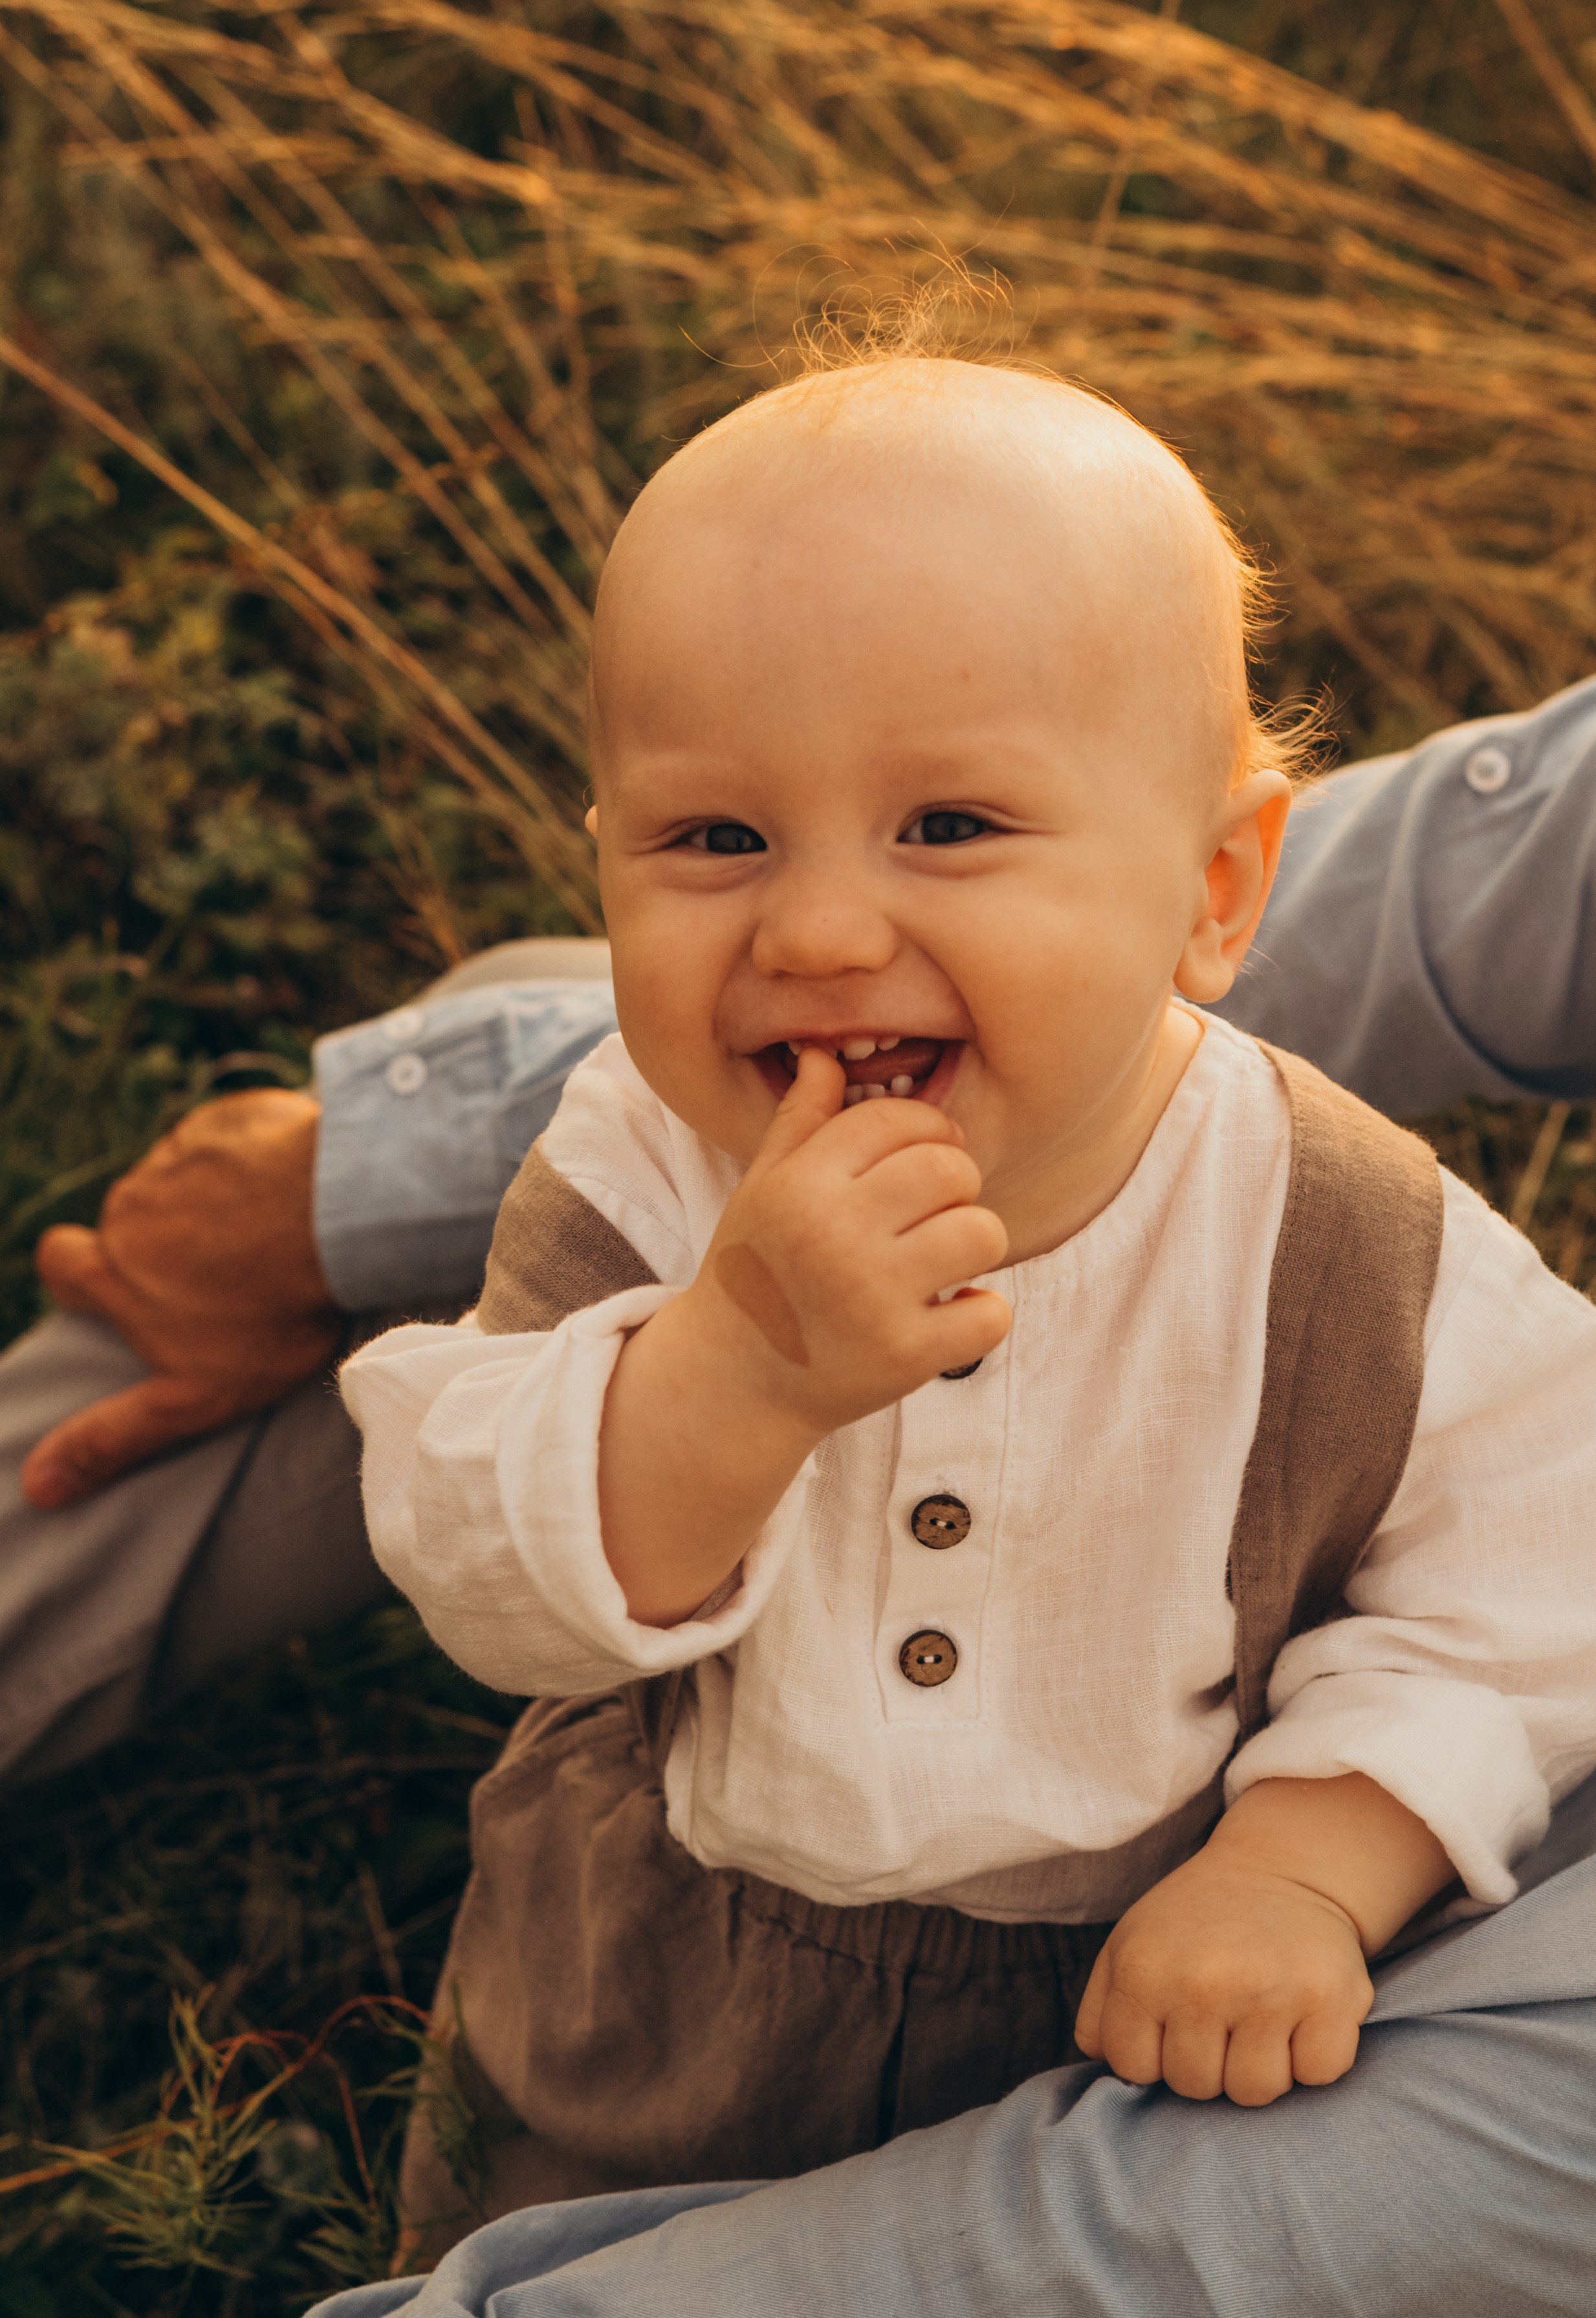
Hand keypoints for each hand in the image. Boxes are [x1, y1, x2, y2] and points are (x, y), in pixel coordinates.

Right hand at [21, 1090, 339, 1509]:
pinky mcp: (233, 1119)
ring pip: (180, 1178)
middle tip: (220, 1272)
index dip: (81, 1275)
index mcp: (113, 1268)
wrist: (339, 1217)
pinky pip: (230, 1139)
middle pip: (128, 1219)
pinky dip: (252, 1161)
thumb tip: (35, 1489)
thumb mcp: (193, 1397)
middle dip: (161, 1241)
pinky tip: (295, 1190)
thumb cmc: (271, 1314)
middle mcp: (132, 1204)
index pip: (59, 1262)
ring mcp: (181, 1154)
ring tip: (269, 1233)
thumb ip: (114, 1437)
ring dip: (211, 1200)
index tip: (123, 1291)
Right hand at [597, 1047, 1011, 1623]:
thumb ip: (800, 1121)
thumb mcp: (762, 1189)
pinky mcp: (905, 1357)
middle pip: (950, 1169)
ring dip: (974, 1244)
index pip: (897, 1121)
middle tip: (934, 1213)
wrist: (734, 1381)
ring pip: (983, 1233)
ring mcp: (872, 1299)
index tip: (923, 1158)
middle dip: (956, 1185)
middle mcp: (834, 1235)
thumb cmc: (756, 1271)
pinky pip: (991, 1313)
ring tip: (943, 1261)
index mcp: (801, 1185)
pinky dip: (981, 1314)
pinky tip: (948, 1315)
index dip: (926, 1131)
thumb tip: (825, 1055)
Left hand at [1073, 1773, 1453, 2105]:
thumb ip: (1101, 2009)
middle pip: (1195, 2087)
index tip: (1175, 2023)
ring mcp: (1269, 1993)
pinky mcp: (1331, 1999)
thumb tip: (1100, 2063)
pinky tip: (1302, 2015)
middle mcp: (1203, 1984)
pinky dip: (1314, 2056)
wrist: (1281, 1869)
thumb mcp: (1130, 1946)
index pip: (1134, 2070)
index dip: (1156, 2056)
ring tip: (1261, 2017)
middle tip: (1225, 2014)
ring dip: (1261, 2066)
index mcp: (1143, 1971)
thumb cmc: (1198, 1921)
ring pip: (1254, 2092)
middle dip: (1209, 2062)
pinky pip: (1318, 2075)